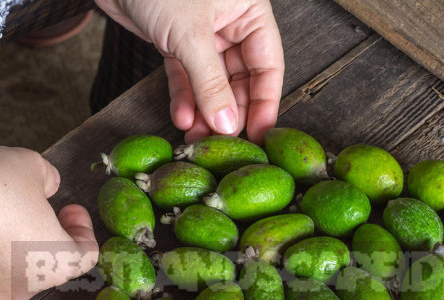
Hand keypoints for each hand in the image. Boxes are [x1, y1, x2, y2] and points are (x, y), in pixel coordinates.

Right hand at [0, 146, 97, 299]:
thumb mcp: (29, 165)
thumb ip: (47, 176)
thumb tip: (47, 185)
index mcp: (57, 262)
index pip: (85, 254)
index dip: (82, 228)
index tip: (69, 207)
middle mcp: (26, 285)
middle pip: (42, 254)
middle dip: (35, 219)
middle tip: (24, 193)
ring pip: (5, 256)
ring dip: (1, 224)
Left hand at [95, 0, 284, 142]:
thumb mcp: (190, 34)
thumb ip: (210, 82)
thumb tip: (227, 123)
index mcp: (249, 12)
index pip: (268, 65)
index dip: (265, 102)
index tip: (260, 136)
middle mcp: (230, 23)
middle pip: (242, 78)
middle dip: (230, 112)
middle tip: (224, 142)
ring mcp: (202, 34)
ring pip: (212, 83)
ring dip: (205, 112)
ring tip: (198, 137)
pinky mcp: (175, 41)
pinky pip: (186, 77)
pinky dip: (184, 98)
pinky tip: (182, 118)